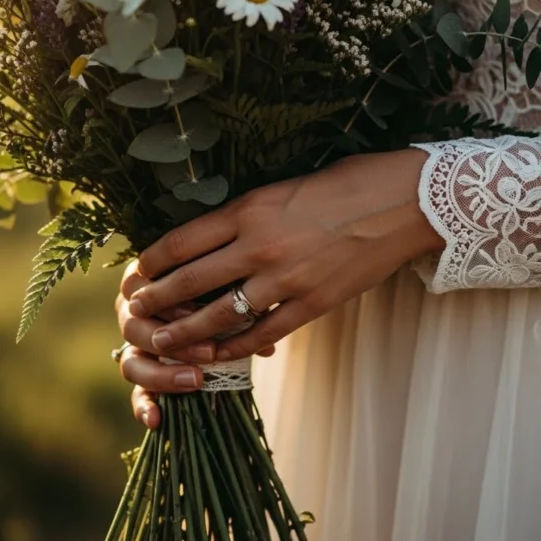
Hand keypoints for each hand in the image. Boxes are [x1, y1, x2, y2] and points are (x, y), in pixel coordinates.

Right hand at [115, 260, 274, 428]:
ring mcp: (134, 346)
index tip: (201, 313)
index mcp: (148, 284)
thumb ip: (237, 309)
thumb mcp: (231, 293)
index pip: (145, 293)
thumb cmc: (226, 289)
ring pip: (131, 362)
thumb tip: (266, 349)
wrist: (224, 310)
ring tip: (196, 381)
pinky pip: (135, 394)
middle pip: (133, 328)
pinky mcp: (142, 374)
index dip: (171, 306)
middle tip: (209, 353)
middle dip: (175, 342)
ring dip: (162, 374)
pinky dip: (143, 407)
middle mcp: (133, 313)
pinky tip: (156, 420)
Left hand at [128, 149, 442, 362]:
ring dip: (185, 333)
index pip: (182, 240)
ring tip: (163, 343)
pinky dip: (235, 348)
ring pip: (219, 315)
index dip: (152, 261)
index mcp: (249, 209)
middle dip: (156, 301)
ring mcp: (286, 278)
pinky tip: (216, 356)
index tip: (138, 272)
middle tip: (135, 313)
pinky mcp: (312, 304)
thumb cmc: (347, 184)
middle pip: (190, 281)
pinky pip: (262, 333)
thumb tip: (214, 235)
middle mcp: (259, 245)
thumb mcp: (285, 187)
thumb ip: (248, 214)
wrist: (405, 201)